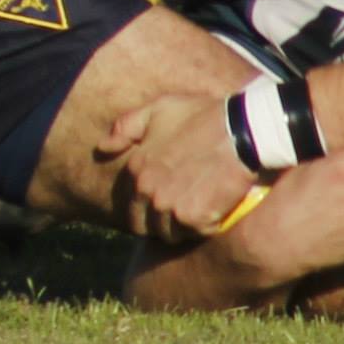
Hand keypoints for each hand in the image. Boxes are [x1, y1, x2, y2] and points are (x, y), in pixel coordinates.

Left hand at [102, 93, 260, 243]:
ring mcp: (168, 207)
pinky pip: (194, 234)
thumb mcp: (158, 109)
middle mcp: (147, 190)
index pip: (130, 206)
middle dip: (160, 222)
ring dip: (182, 227)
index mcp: (136, 167)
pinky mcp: (193, 219)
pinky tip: (214, 208)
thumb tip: (102, 147)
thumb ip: (127, 127)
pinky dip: (205, 226)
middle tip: (183, 208)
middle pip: (145, 226)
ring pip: (169, 234)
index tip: (165, 200)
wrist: (241, 130)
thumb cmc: (201, 116)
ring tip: (199, 207)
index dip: (146, 208)